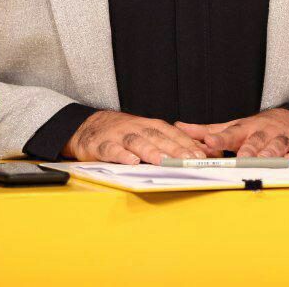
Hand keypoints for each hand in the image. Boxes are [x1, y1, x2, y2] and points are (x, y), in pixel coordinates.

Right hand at [63, 110, 209, 164]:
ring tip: (162, 161)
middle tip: (188, 159)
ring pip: (137, 142)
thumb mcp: (146, 133)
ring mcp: (118, 136)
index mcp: (149, 126)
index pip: (171, 133)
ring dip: (150, 151)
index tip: (200, 155)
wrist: (88, 127)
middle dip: (174, 148)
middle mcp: (136, 128)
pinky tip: (131, 162)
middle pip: (158, 137)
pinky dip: (122, 155)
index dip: (186, 143)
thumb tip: (197, 153)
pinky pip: (112, 150)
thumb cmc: (123, 133)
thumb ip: (168, 142)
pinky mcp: (101, 145)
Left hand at [174, 108, 288, 164]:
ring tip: (263, 161)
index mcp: (246, 128)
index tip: (209, 143)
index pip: (231, 133)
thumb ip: (208, 130)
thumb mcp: (234, 127)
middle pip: (254, 141)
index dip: (220, 139)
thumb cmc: (259, 129)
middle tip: (239, 159)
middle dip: (247, 150)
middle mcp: (265, 132)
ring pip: (276, 146)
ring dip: (269, 154)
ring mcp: (284, 138)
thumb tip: (179, 126)